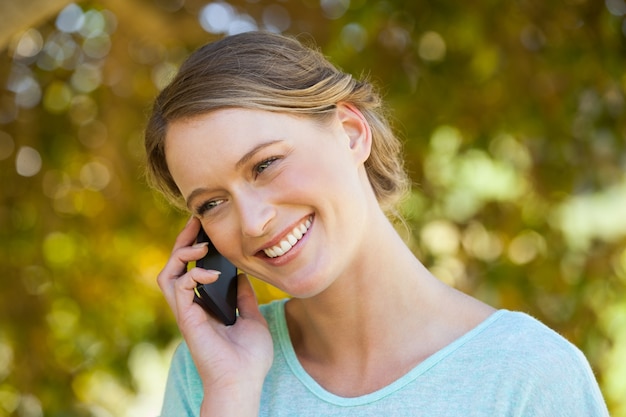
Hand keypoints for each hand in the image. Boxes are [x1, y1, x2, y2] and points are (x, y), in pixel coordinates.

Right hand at [157, 217, 272, 412]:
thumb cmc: (249, 357)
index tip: (206, 231)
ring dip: (180, 255)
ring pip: (167, 275)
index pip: (191, 269)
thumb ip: (244, 297)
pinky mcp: (187, 319)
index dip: (195, 248)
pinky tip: (211, 273)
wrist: (244, 381)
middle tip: (195, 223)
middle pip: (174, 267)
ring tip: (201, 246)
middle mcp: (191, 307)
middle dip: (183, 242)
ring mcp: (187, 313)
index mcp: (205, 305)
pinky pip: (180, 287)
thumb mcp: (252, 318)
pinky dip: (193, 274)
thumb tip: (241, 276)